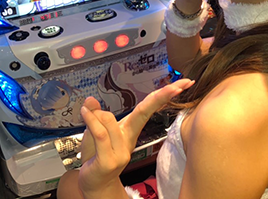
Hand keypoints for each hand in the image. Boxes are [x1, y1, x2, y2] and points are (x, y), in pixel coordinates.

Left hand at [77, 79, 194, 195]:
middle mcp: (128, 139)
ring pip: (110, 120)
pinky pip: (100, 134)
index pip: (149, 108)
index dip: (164, 95)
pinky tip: (85, 111)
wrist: (95, 183)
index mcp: (130, 129)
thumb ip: (95, 115)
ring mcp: (120, 151)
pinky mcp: (108, 161)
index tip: (182, 84)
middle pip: (145, 111)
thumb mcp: (94, 130)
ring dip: (95, 114)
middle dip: (163, 96)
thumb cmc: (97, 156)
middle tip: (181, 84)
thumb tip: (91, 99)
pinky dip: (91, 120)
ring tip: (85, 113)